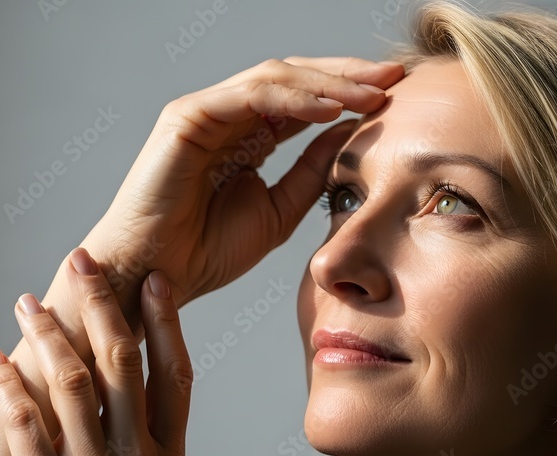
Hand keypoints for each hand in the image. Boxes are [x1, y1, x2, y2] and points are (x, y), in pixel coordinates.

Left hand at [0, 247, 190, 455]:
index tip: (155, 281)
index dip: (165, 323)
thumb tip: (135, 389)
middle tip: (83, 262)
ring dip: (47, 333)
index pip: (175, 375)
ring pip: (70, 382)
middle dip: (102, 304)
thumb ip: (153, 444)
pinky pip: (22, 423)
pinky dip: (7, 384)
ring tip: (27, 302)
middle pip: (121, 363)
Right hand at [91, 56, 403, 304]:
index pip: (306, 99)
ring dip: (329, 83)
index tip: (399, 100)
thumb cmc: (205, 252)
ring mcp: (206, 111)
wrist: (157, 278)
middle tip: (395, 79)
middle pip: (296, 77)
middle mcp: (227, 115)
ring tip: (372, 94)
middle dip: (348, 76)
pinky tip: (331, 109)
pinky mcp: (187, 117)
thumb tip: (350, 133)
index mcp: (247, 135)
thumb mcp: (279, 211)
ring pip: (276, 78)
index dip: (350, 95)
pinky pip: (249, 96)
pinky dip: (293, 99)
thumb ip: (311, 171)